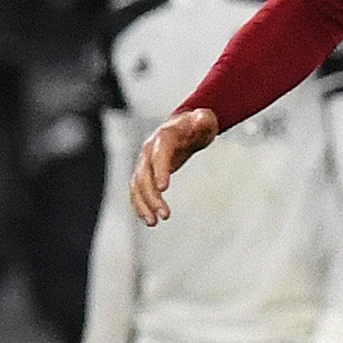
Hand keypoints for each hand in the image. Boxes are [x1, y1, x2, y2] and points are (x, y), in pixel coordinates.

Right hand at [130, 109, 218, 224]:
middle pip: (145, 174)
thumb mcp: (204, 119)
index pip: (160, 153)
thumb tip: (201, 120)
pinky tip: (150, 220)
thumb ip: (203, 120)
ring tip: (154, 222)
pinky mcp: (146, 173)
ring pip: (137, 186)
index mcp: (165, 136)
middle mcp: (149, 150)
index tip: (163, 188)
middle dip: (152, 196)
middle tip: (165, 215)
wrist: (183, 126)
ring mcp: (145, 162)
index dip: (160, 169)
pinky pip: (139, 191)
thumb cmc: (197, 124)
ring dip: (143, 205)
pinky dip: (141, 205)